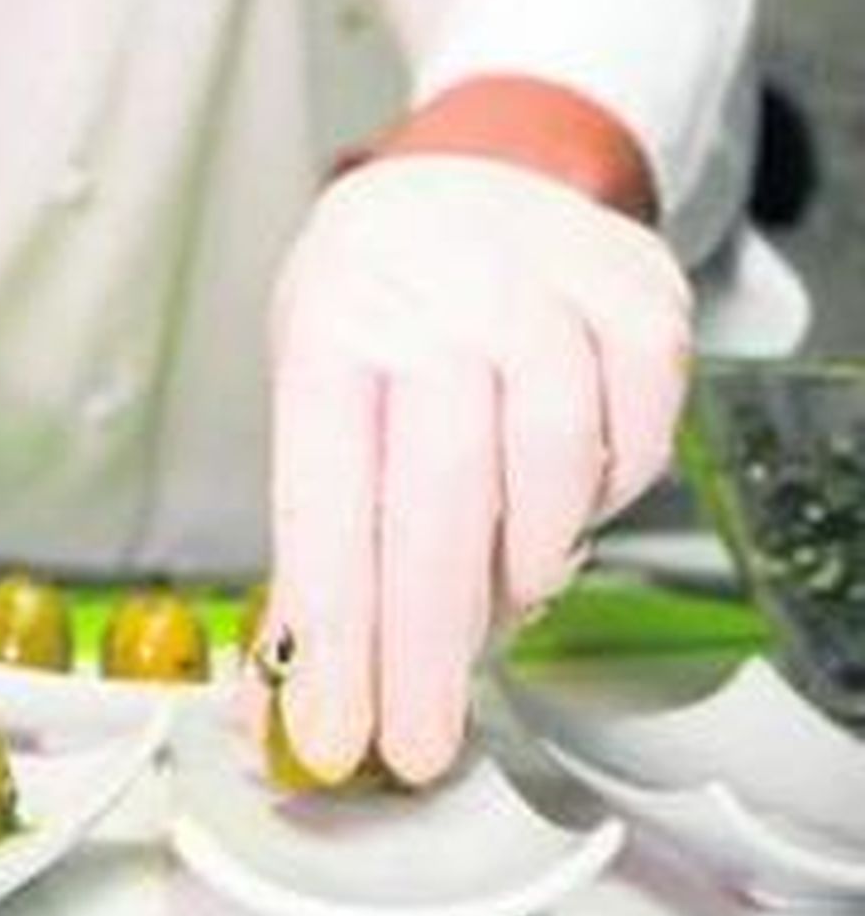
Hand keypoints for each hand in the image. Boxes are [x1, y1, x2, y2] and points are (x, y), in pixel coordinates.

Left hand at [247, 155, 690, 785]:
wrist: (478, 171)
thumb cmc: (385, 303)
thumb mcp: (320, 388)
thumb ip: (313, 550)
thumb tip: (277, 710)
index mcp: (332, 323)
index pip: (326, 498)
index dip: (335, 634)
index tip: (339, 736)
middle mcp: (433, 295)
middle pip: (435, 500)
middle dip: (426, 650)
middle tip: (421, 744)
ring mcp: (543, 284)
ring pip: (547, 473)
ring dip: (522, 569)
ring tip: (497, 594)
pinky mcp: (636, 295)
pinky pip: (636, 440)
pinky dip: (602, 497)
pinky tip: (560, 499)